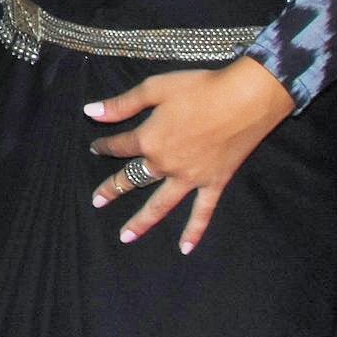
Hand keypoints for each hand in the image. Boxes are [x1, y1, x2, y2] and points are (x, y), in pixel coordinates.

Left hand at [86, 57, 293, 252]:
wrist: (245, 98)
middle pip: (133, 178)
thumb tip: (90, 112)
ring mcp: (190, 177)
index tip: (96, 146)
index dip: (105, 145)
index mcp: (149, 140)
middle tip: (97, 201)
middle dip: (113, 188)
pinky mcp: (215, 183)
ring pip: (160, 204)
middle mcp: (165, 164)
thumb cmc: (198, 88)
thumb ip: (122, 105)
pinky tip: (185, 248)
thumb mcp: (154, 89)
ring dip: (142, 221)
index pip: (119, 146)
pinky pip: (202, 212)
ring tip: (125, 237)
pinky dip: (194, 231)